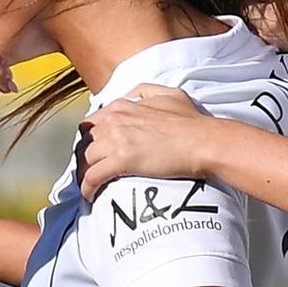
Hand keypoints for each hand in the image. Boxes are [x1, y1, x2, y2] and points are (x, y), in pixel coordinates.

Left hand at [76, 85, 212, 198]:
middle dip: (85, 156)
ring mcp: (116, 140)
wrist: (202, 141)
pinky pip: (93, 176)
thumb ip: (146, 91)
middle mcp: (115, 120)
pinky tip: (90, 195)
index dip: (91, 138)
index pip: (93, 122)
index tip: (94, 150)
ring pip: (86, 158)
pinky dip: (88, 187)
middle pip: (85, 141)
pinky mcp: (121, 161)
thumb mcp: (169, 94)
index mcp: (123, 105)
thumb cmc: (192, 121)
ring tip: (89, 185)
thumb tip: (131, 96)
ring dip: (84, 173)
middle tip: (89, 170)